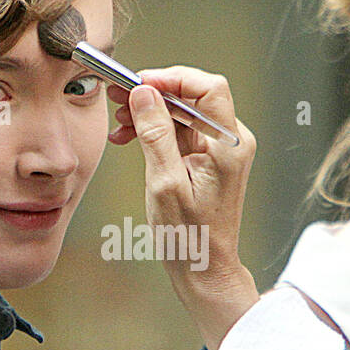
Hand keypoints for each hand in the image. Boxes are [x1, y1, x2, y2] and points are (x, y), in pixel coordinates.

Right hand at [108, 68, 259, 349]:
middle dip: (154, 94)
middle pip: (193, 97)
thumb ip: (155, 135)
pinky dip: (155, 130)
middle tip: (118, 97)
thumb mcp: (165, 184)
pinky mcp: (208, 160)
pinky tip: (129, 137)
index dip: (173, 79)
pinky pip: (181, 132)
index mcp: (229, 146)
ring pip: (183, 113)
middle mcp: (230, 143)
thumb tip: (144, 95)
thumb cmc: (189, 237)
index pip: (208, 89)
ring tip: (119, 123)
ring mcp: (220, 151)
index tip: (140, 84)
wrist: (205, 269)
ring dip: (149, 112)